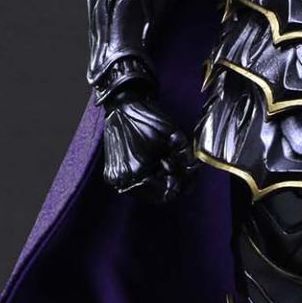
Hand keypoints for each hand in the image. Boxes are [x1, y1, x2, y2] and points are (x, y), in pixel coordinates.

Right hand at [99, 86, 195, 202]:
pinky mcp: (110, 172)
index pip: (166, 194)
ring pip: (145, 191)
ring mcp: (114, 177)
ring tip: (162, 162)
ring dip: (157, 181)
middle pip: (155, 195)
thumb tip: (192, 172)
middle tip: (175, 165)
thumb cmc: (148, 119)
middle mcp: (122, 179)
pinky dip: (145, 177)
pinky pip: (133, 184)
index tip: (186, 174)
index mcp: (138, 172)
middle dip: (169, 182)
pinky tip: (151, 163)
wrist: (123, 107)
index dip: (180, 184)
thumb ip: (186, 158)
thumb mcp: (175, 137)